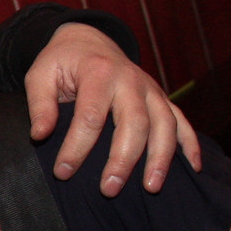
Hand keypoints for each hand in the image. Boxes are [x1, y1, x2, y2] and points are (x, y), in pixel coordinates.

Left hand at [24, 23, 200, 196]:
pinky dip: (189, 144)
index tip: (62, 172)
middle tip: (108, 189)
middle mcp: (130, 80)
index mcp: (98, 72)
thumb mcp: (39, 75)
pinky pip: (181, 121)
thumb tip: (40, 135)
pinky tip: (191, 168)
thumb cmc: (60, 62)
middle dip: (122, 160)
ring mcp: (150, 89)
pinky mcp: (161, 97)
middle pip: (133, 123)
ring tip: (150, 188)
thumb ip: (39, 104)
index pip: (90, 117)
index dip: (76, 148)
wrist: (86, 40)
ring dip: (160, 158)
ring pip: (163, 125)